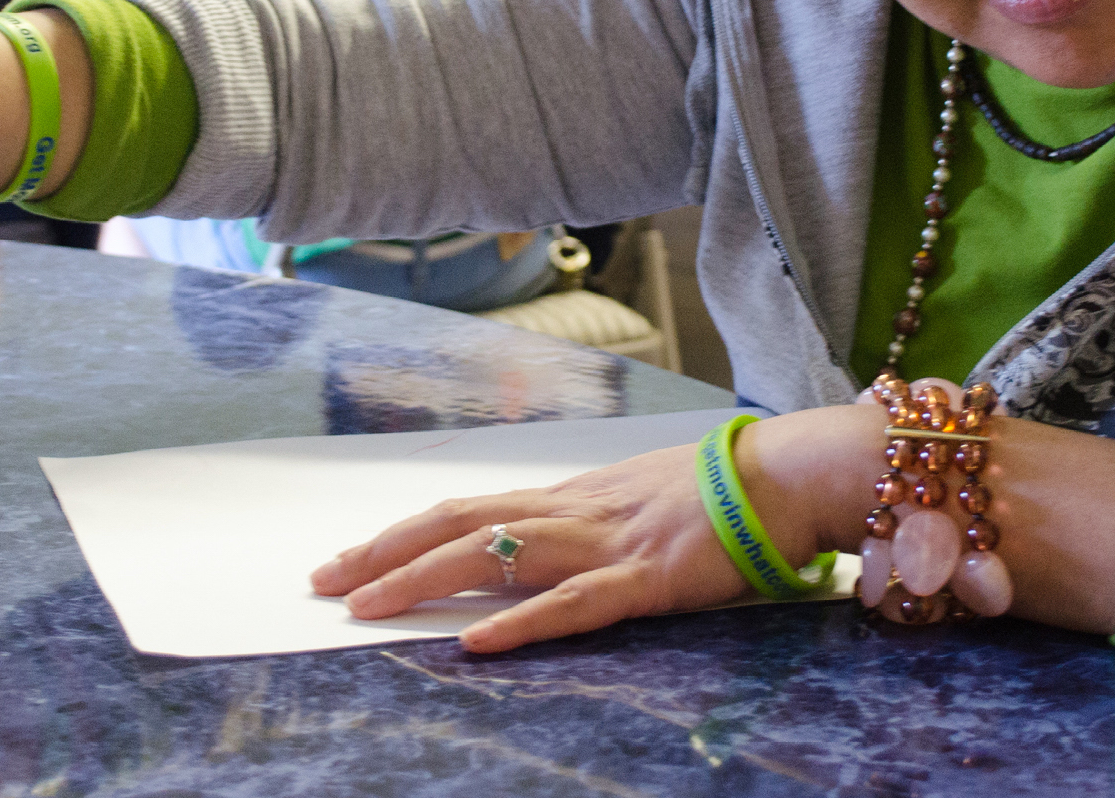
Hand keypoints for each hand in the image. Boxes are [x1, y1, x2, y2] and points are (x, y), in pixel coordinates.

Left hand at [312, 406, 882, 651]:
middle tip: (322, 583)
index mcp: (571, 495)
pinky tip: (477, 642)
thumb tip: (545, 538)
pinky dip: (520, 621)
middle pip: (457, 526)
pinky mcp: (648, 577)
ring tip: (365, 608)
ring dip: (422, 582)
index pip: (464, 509)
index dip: (399, 533)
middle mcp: (574, 510)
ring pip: (494, 557)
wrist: (792, 473)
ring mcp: (607, 541)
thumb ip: (591, 520)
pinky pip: (574, 603)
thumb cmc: (727, 490)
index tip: (345, 558)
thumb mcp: (638, 498)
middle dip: (383, 555)